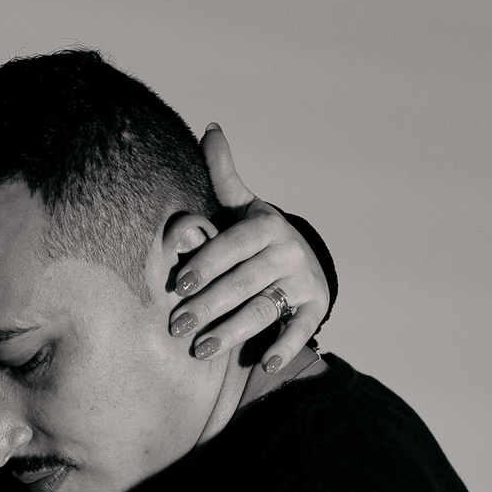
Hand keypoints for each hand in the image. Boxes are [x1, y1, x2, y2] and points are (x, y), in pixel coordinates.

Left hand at [168, 124, 329, 373]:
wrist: (301, 260)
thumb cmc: (256, 237)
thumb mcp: (242, 206)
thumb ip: (222, 175)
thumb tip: (209, 128)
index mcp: (267, 225)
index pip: (234, 246)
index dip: (207, 264)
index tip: (179, 285)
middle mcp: (288, 252)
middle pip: (243, 283)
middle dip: (208, 306)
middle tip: (176, 326)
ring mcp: (302, 281)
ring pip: (262, 309)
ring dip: (232, 332)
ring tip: (200, 350)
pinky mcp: (314, 307)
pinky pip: (298, 329)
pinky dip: (284, 347)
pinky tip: (263, 364)